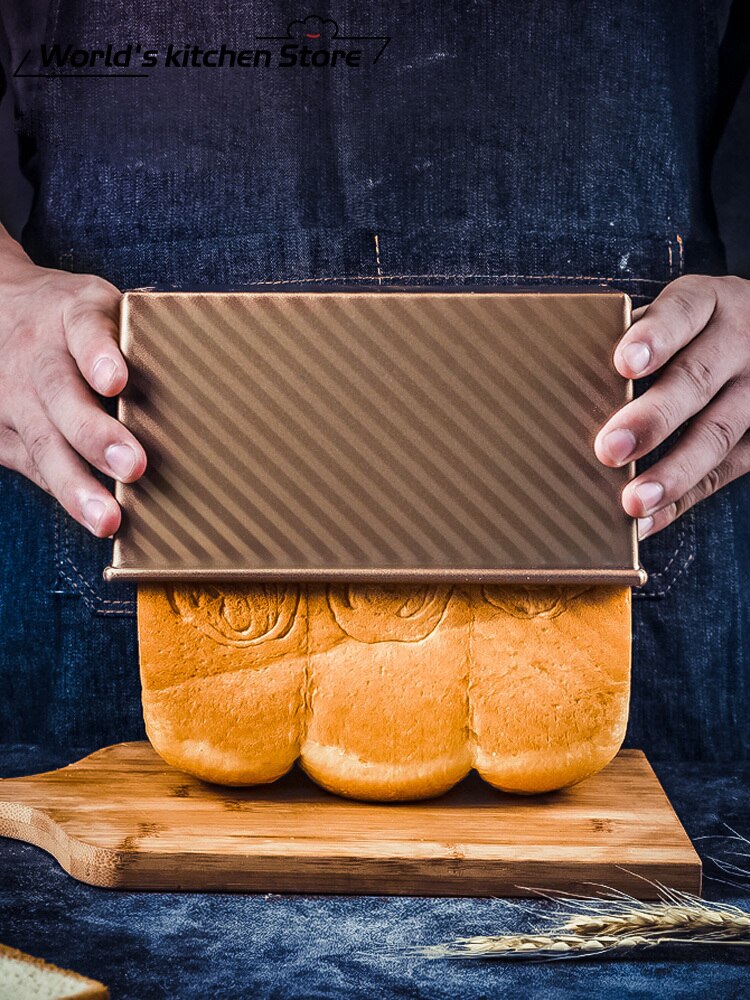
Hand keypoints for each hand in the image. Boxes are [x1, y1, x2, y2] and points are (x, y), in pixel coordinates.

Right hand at [0, 229, 146, 535]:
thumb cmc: (75, 320)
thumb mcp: (103, 307)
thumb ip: (141, 336)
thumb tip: (212, 379)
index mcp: (72, 314)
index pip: (84, 329)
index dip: (99, 355)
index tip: (118, 381)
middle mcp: (39, 355)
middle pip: (62, 395)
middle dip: (96, 435)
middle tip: (134, 466)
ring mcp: (16, 396)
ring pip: (43, 442)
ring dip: (76, 485)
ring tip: (107, 519)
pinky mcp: (5, 431)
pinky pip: (34, 467)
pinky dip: (64, 493)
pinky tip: (93, 518)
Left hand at [594, 274, 749, 538]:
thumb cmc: (695, 329)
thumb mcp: (677, 312)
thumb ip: (635, 337)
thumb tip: (564, 377)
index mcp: (709, 304)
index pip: (683, 312)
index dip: (655, 336)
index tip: (625, 362)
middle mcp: (739, 342)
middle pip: (697, 380)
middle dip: (653, 418)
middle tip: (610, 448)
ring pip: (717, 433)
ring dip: (672, 472)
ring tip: (633, 501)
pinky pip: (725, 472)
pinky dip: (683, 499)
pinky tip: (648, 519)